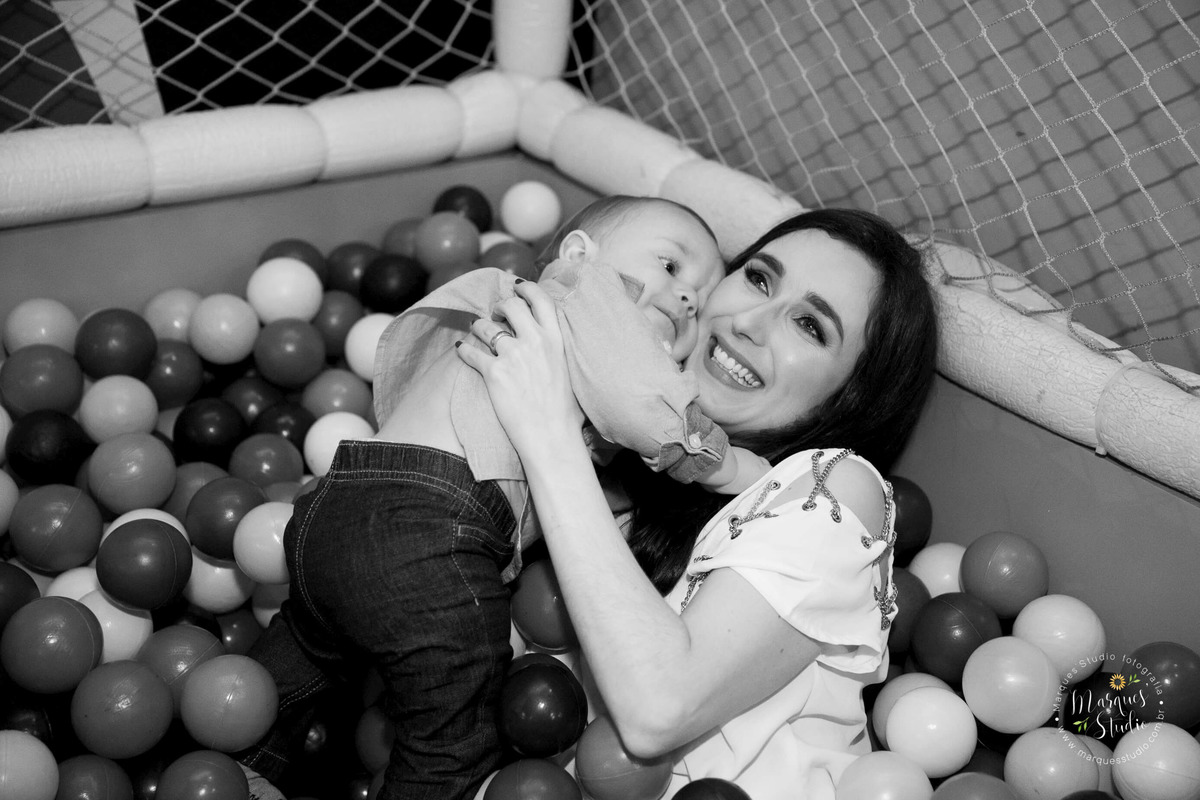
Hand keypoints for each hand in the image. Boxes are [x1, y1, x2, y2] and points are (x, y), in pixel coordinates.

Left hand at [456, 281, 584, 454]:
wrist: (552, 437)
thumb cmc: (565, 412)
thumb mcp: (569, 371)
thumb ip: (556, 350)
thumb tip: (548, 344)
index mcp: (556, 340)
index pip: (541, 299)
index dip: (526, 289)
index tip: (516, 287)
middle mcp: (535, 342)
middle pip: (511, 305)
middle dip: (499, 306)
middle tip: (495, 314)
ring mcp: (513, 356)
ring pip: (486, 326)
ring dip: (478, 326)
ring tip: (477, 330)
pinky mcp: (494, 373)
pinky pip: (470, 351)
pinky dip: (462, 349)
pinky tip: (460, 349)